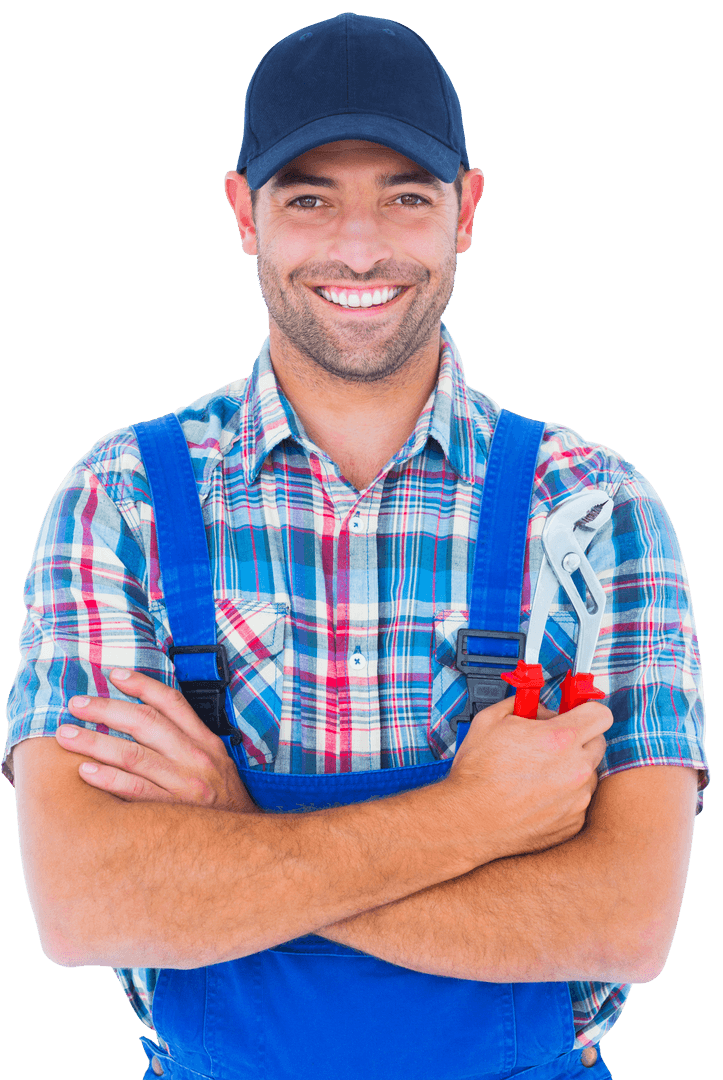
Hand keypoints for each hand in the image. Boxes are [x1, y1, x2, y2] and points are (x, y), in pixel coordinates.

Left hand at [56, 668, 262, 812]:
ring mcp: (185, 784)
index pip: (172, 702)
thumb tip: (144, 721)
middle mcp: (196, 758)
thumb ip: (187, 741)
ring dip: (95, 742)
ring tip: (67, 735)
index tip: (114, 675)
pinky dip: (108, 779)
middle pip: (145, 723)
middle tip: (77, 705)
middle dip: (106, 709)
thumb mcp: (216, 763)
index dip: (142, 684)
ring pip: (133, 755)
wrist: (243, 845)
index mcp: (206, 741)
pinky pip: (134, 790)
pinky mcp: (173, 811)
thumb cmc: (222, 802)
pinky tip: (85, 771)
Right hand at [444, 695, 612, 862]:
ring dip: (572, 768)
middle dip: (580, 738)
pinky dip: (565, 796)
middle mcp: (575, 769)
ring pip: (589, 773)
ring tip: (539, 773)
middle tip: (554, 742)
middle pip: (599, 742)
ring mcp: (577, 799)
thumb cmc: (477, 774)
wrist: (468, 820)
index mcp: (560, 739)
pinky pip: (579, 800)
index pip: (601, 714)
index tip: (578, 714)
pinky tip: (538, 795)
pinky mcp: (573, 822)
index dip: (587, 711)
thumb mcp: (490, 720)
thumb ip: (522, 705)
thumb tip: (538, 708)